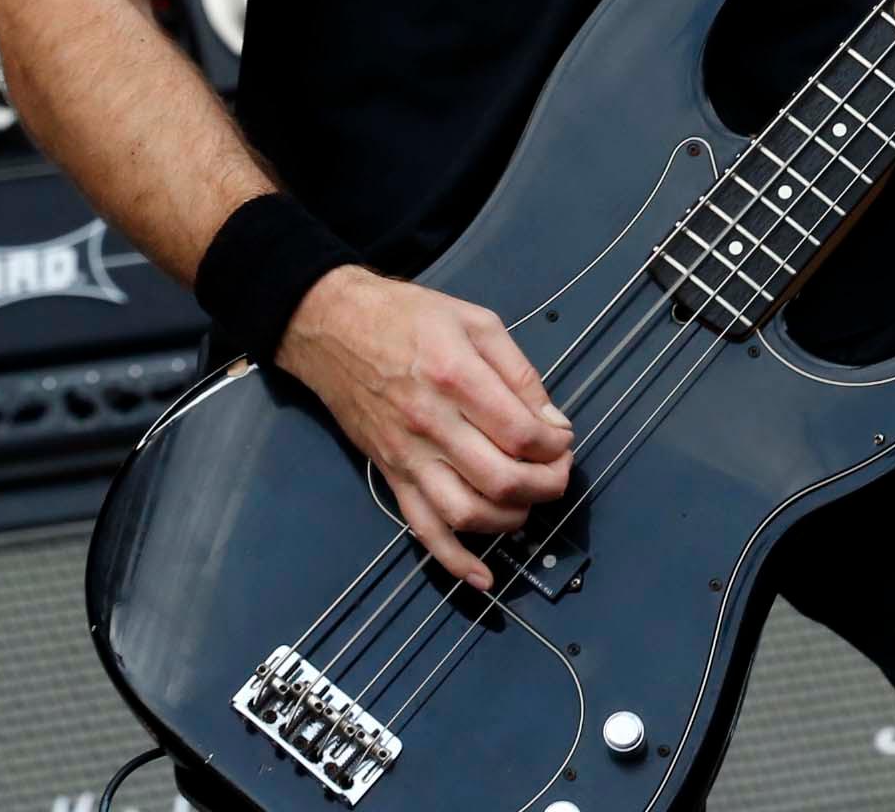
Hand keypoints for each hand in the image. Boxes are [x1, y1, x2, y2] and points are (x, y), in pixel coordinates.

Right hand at [277, 268, 572, 589]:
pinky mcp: (390, 476)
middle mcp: (431, 423)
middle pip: (500, 479)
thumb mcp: (475, 321)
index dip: (554, 445)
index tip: (562, 439)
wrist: (332, 327)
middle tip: (557, 472)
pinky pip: (422, 530)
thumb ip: (519, 372)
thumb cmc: (407, 316)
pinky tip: (484, 577)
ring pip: (466, 513)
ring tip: (529, 501)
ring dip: (511, 519)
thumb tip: (553, 423)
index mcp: (455, 376)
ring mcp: (407, 456)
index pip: (520, 432)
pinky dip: (455, 561)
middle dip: (545, 484)